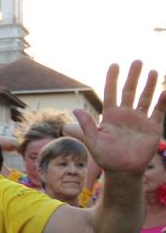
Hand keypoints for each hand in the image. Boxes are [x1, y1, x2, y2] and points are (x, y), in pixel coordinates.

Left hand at [73, 61, 165, 176]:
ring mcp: (140, 120)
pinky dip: (162, 102)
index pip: (111, 93)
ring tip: (152, 72)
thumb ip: (86, 126)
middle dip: (133, 77)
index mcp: (110, 116)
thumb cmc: (105, 157)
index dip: (112, 79)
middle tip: (137, 61)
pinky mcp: (152, 127)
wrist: (122, 171)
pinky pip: (158, 112)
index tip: (114, 65)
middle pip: (129, 91)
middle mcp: (125, 115)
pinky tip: (164, 92)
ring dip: (149, 85)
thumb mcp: (93, 142)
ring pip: (145, 98)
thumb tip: (75, 110)